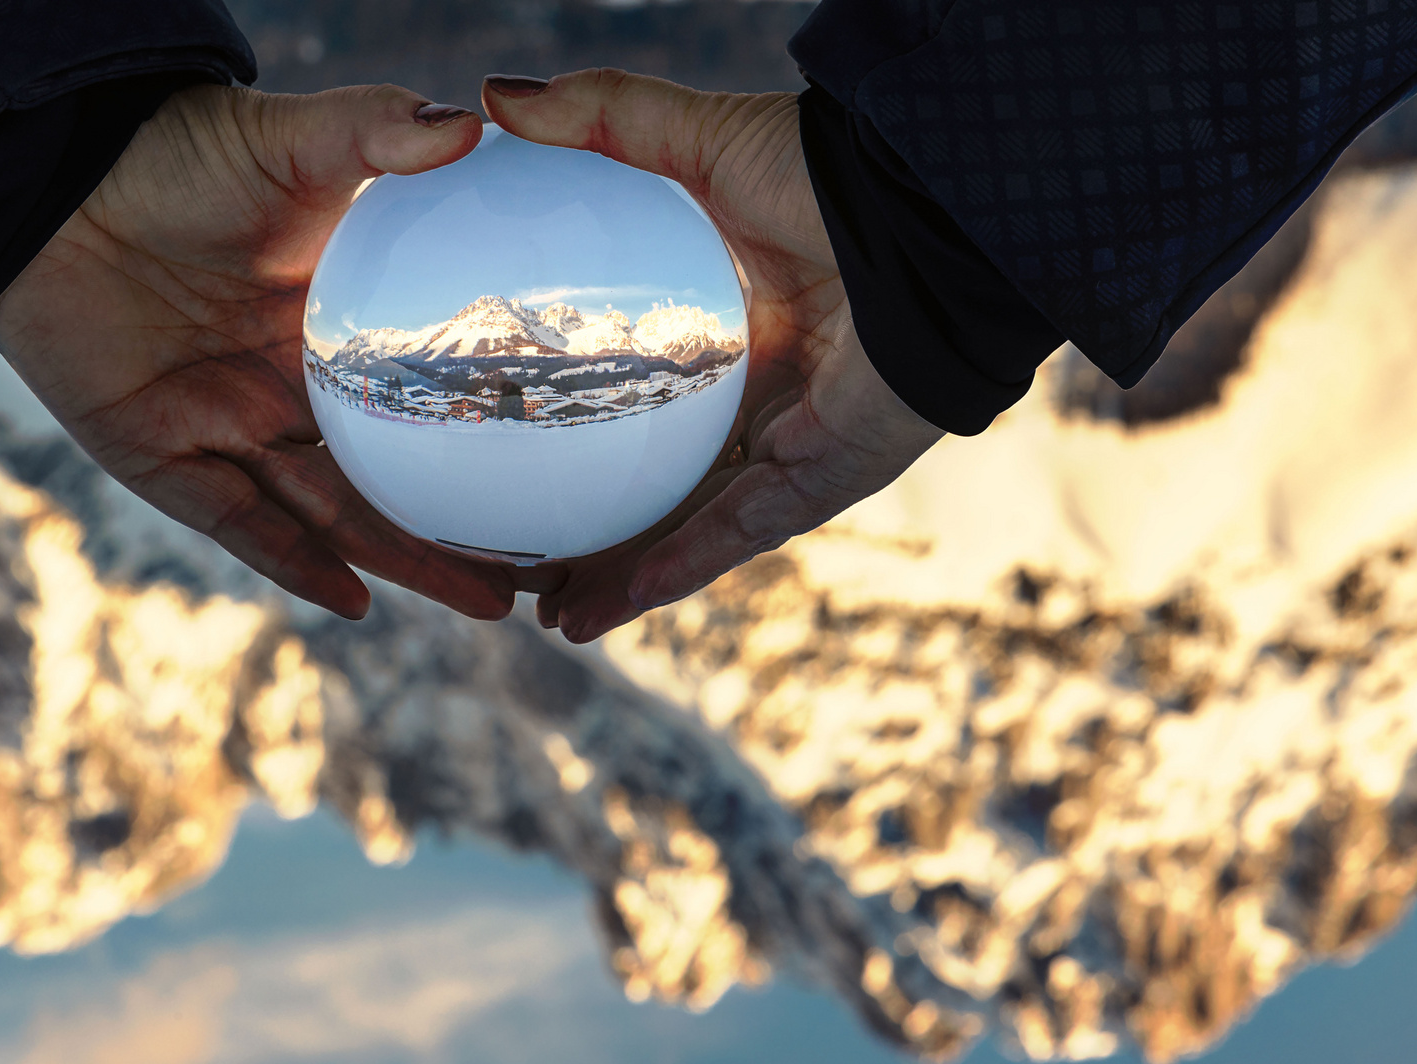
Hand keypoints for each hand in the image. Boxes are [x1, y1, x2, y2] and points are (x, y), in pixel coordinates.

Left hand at [0, 85, 515, 620]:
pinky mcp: (161, 458)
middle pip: (392, 481)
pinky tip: (359, 603)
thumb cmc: (174, 155)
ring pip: (333, 514)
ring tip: (489, 605)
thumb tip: (468, 125)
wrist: (51, 183)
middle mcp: (289, 391)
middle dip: (464, 534)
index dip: (488, 442)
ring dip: (406, 561)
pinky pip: (241, 523)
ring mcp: (229, 430)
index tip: (560, 473)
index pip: (428, 402)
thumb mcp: (288, 141)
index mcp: (333, 330)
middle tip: (543, 578)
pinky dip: (297, 563)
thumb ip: (373, 132)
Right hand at [482, 71, 945, 642]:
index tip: (498, 448)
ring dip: (619, 576)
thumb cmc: (823, 173)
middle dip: (589, 524)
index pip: (633, 391)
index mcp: (726, 327)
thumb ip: (603, 116)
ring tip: (545, 613)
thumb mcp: (695, 139)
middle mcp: (757, 393)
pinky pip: (734, 537)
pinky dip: (671, 572)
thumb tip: (495, 97)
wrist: (921, 217)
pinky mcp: (825, 479)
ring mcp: (792, 443)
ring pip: (689, 528)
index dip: (568, 424)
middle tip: (513, 555)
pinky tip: (604, 606)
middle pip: (655, 475)